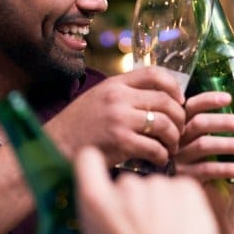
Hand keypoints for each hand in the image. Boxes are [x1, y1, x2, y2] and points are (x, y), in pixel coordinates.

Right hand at [31, 147, 218, 233]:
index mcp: (95, 198)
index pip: (87, 159)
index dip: (91, 167)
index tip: (97, 180)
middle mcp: (126, 185)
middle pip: (126, 184)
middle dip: (130, 205)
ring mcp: (158, 186)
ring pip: (156, 190)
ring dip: (159, 208)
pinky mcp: (186, 190)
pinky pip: (183, 192)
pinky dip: (183, 208)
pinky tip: (180, 232)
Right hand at [45, 67, 186, 166]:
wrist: (54, 148)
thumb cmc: (78, 127)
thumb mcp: (98, 99)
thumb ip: (124, 95)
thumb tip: (157, 98)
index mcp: (115, 84)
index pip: (155, 74)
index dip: (174, 87)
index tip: (180, 101)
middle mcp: (118, 97)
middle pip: (165, 101)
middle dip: (179, 118)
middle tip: (179, 131)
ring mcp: (119, 119)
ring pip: (164, 124)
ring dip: (174, 138)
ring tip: (171, 147)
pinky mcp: (120, 142)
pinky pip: (154, 147)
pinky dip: (162, 155)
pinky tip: (159, 159)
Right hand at [173, 91, 233, 181]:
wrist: (217, 200)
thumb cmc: (224, 163)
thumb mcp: (233, 139)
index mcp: (188, 124)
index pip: (193, 105)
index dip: (208, 99)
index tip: (229, 97)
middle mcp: (179, 139)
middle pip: (199, 124)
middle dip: (225, 122)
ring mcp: (180, 159)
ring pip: (203, 146)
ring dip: (230, 145)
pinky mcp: (186, 178)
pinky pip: (207, 170)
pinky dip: (228, 168)